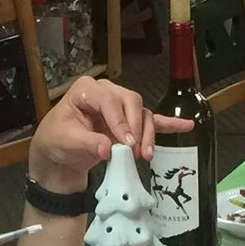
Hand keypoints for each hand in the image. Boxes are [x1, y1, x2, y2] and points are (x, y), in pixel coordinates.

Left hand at [27, 75, 191, 193]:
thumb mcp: (65, 141)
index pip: (109, 101)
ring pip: (143, 113)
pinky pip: (153, 120)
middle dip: (137, 127)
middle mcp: (107, 92)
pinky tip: (187, 125)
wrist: (59, 153)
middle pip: (132, 102)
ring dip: (148, 134)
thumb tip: (109, 149)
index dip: (120, 122)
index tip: (126, 144)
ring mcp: (121, 106)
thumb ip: (87, 143)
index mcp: (87, 90)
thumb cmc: (57, 141)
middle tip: (136, 151)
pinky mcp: (129, 122)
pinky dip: (169, 124)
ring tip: (146, 155)